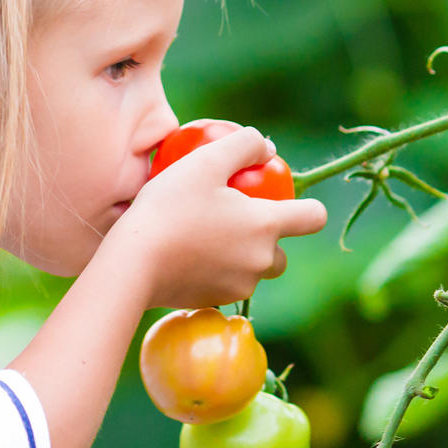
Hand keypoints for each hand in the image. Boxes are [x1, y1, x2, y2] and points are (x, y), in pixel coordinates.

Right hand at [108, 126, 327, 308]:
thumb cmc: (169, 207)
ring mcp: (239, 286)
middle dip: (266, 238)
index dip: (308, 206)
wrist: (132, 263)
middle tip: (232, 218)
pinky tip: (186, 254)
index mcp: (266, 226)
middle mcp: (260, 261)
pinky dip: (215, 270)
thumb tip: (267, 147)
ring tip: (204, 234)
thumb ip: (244, 145)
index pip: (314, 216)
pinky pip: (226, 283)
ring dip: (240, 255)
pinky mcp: (214, 302)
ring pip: (252, 270)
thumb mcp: (205, 161)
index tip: (284, 199)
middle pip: (281, 251)